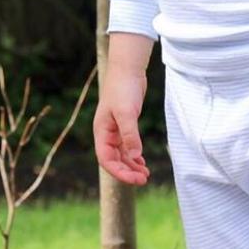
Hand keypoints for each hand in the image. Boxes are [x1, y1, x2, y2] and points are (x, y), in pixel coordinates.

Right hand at [93, 34, 152, 185]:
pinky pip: (126, 146)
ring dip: (131, 166)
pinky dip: (134, 155)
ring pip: (121, 154)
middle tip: (144, 179)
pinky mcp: (124, 124)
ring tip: (146, 174)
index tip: (136, 179)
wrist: (127, 69)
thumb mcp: (127, 113)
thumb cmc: (123, 88)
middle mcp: (106, 132)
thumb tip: (135, 157)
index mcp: (102, 131)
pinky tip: (142, 161)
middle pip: (113, 160)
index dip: (119, 172)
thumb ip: (130, 135)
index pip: (106, 159)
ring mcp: (115, 129)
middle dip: (127, 172)